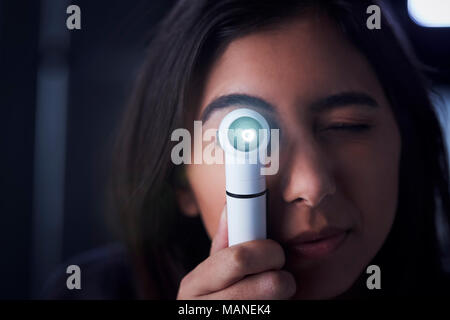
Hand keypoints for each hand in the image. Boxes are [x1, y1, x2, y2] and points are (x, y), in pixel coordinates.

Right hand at [177, 206, 295, 298]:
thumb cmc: (214, 301)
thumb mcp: (211, 276)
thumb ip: (222, 245)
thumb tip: (229, 207)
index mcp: (194, 285)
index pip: (238, 258)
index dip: (265, 252)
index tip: (275, 253)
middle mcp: (203, 309)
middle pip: (267, 284)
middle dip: (281, 277)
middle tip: (282, 276)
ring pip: (275, 304)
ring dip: (282, 297)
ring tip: (273, 296)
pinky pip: (276, 315)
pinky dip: (280, 309)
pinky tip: (266, 308)